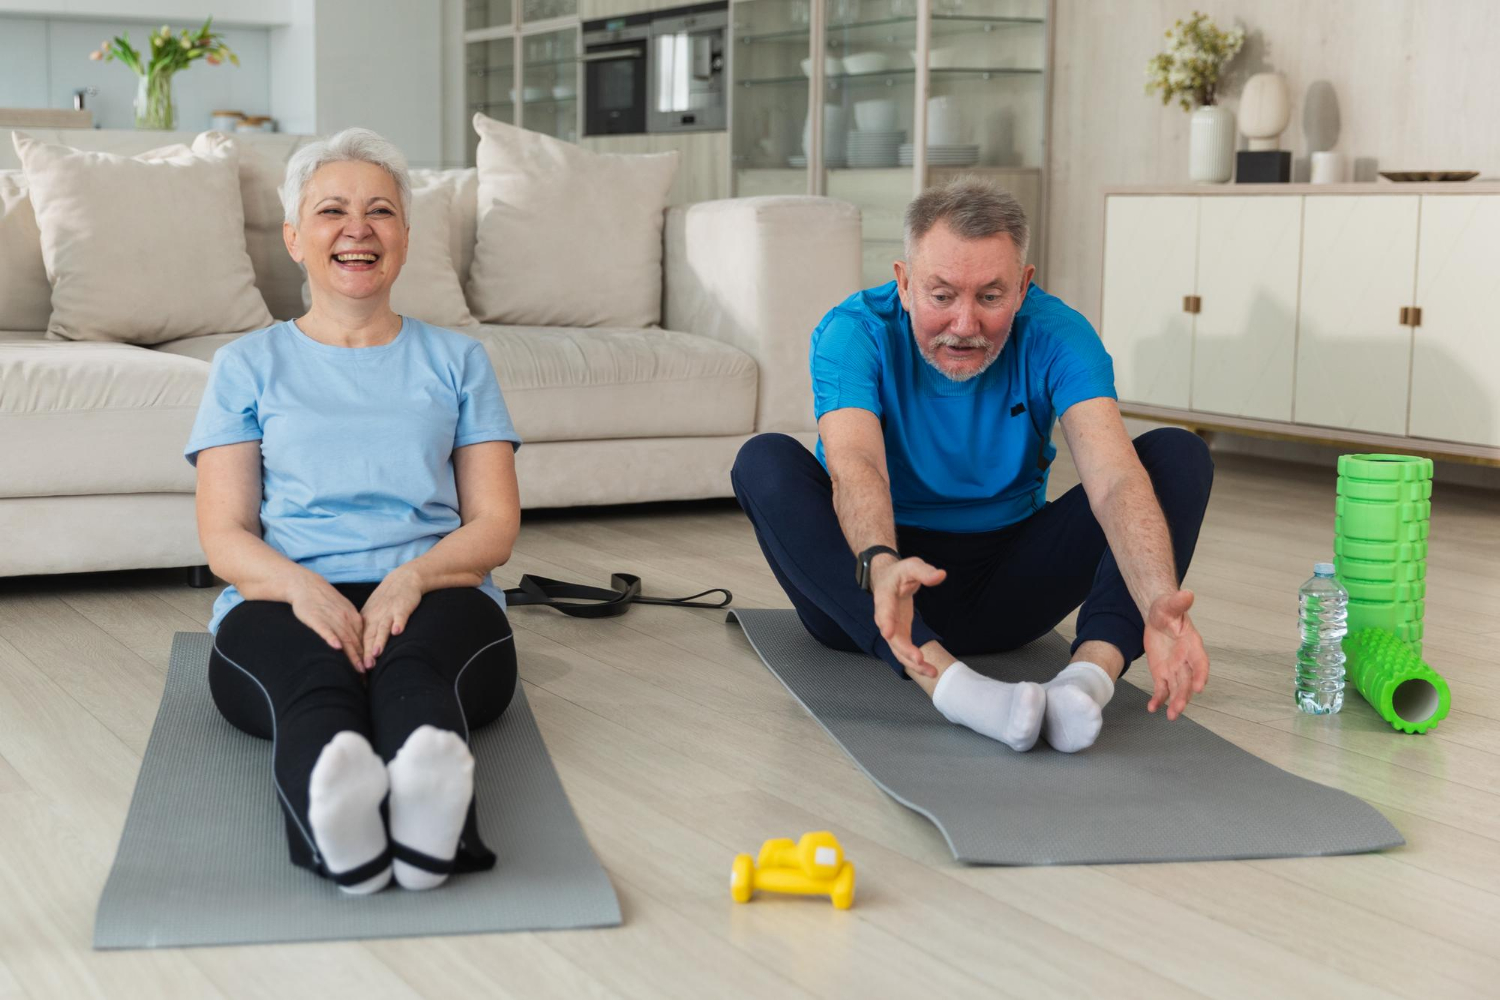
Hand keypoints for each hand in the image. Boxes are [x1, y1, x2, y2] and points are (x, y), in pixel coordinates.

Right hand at [287, 572, 365, 671]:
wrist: (307, 585)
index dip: (368, 658)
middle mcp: (346, 620)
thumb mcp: (344, 612)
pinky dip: (331, 638)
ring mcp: (332, 619)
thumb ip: (352, 628)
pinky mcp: (317, 618)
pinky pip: (326, 629)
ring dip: (352, 655)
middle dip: (363, 662)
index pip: (363, 642)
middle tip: (368, 679)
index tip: (372, 673)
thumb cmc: (326, 602)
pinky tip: (336, 647)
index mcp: (354, 619)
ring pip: (344, 639)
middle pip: (357, 644)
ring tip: (359, 670)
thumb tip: (359, 646)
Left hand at [359, 565, 423, 671]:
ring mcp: (389, 612)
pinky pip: (401, 616)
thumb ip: (369, 632)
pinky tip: (398, 631)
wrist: (403, 579)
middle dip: (367, 652)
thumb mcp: (374, 614)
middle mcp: (376, 617)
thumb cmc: (387, 600)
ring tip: (376, 652)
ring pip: (383, 627)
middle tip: (365, 667)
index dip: (359, 654)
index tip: (357, 670)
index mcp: (367, 620)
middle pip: (370, 636)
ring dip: (380, 640)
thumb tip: (363, 655)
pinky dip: (399, 623)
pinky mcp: (403, 606)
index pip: (361, 640)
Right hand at [871, 555, 945, 677]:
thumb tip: (940, 575)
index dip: (886, 622)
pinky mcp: (900, 633)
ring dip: (913, 663)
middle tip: (918, 659)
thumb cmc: (898, 572)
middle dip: (904, 649)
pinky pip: (905, 651)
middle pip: (891, 637)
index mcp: (884, 597)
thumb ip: (924, 571)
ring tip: (931, 672)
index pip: (883, 610)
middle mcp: (885, 616)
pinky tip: (930, 669)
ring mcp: (892, 627)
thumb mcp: (912, 565)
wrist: (887, 579)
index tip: (888, 633)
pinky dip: (916, 662)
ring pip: (898, 649)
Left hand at [1141, 589, 1209, 719]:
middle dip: (1184, 696)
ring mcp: (1175, 668)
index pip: (1200, 662)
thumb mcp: (1169, 605)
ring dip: (1175, 702)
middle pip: (1188, 681)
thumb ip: (1178, 602)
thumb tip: (1187, 593)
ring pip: (1177, 689)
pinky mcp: (1162, 673)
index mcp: (1192, 645)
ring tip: (1171, 715)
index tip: (1198, 687)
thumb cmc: (1167, 610)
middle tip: (1178, 709)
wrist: (1158, 616)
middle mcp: (1186, 660)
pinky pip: (1162, 689)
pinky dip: (1158, 699)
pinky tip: (1152, 708)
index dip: (1200, 675)